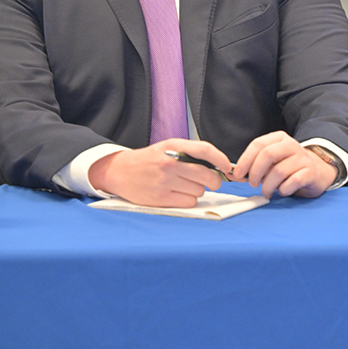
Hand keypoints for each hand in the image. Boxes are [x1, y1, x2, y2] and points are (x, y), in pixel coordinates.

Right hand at [88, 140, 231, 207]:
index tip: (228, 167)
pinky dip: (188, 200)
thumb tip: (218, 166)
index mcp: (174, 146)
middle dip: (214, 181)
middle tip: (212, 182)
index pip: (205, 150)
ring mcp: (165, 181)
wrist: (120, 171)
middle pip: (206, 175)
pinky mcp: (160, 198)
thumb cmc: (150, 160)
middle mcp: (170, 163)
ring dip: (198, 190)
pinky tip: (179, 194)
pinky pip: (189, 201)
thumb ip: (190, 153)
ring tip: (185, 185)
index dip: (221, 160)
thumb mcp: (168, 147)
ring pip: (199, 191)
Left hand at [232, 131, 337, 198]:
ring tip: (267, 192)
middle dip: (255, 172)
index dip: (245, 160)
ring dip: (268, 186)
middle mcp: (291, 145)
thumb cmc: (288, 167)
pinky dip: (283, 190)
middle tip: (252, 184)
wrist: (317, 171)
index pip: (258, 144)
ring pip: (279, 171)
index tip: (237, 174)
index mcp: (279, 138)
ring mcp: (302, 158)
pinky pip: (292, 182)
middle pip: (268, 155)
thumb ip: (253, 166)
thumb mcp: (271, 163)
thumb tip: (231, 174)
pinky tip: (282, 191)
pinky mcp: (310, 172)